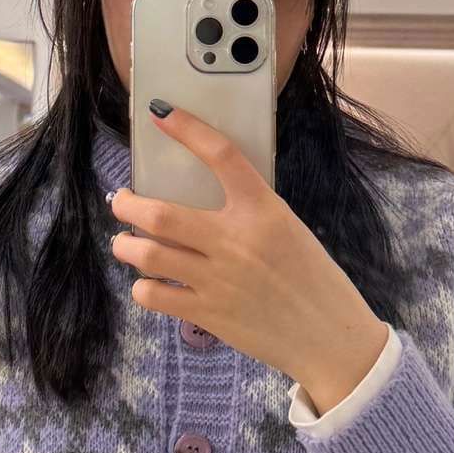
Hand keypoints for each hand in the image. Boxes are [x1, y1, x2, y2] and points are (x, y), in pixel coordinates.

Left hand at [108, 101, 389, 414]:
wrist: (331, 338)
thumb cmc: (314, 279)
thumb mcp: (288, 229)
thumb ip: (249, 212)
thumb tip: (200, 202)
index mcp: (264, 210)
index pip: (222, 155)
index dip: (188, 130)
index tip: (162, 113)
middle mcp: (236, 240)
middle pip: (160, 214)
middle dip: (127, 205)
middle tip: (123, 202)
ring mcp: (218, 280)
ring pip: (148, 255)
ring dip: (126, 246)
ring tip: (126, 243)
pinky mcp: (209, 315)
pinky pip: (155, 296)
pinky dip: (143, 286)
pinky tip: (149, 283)